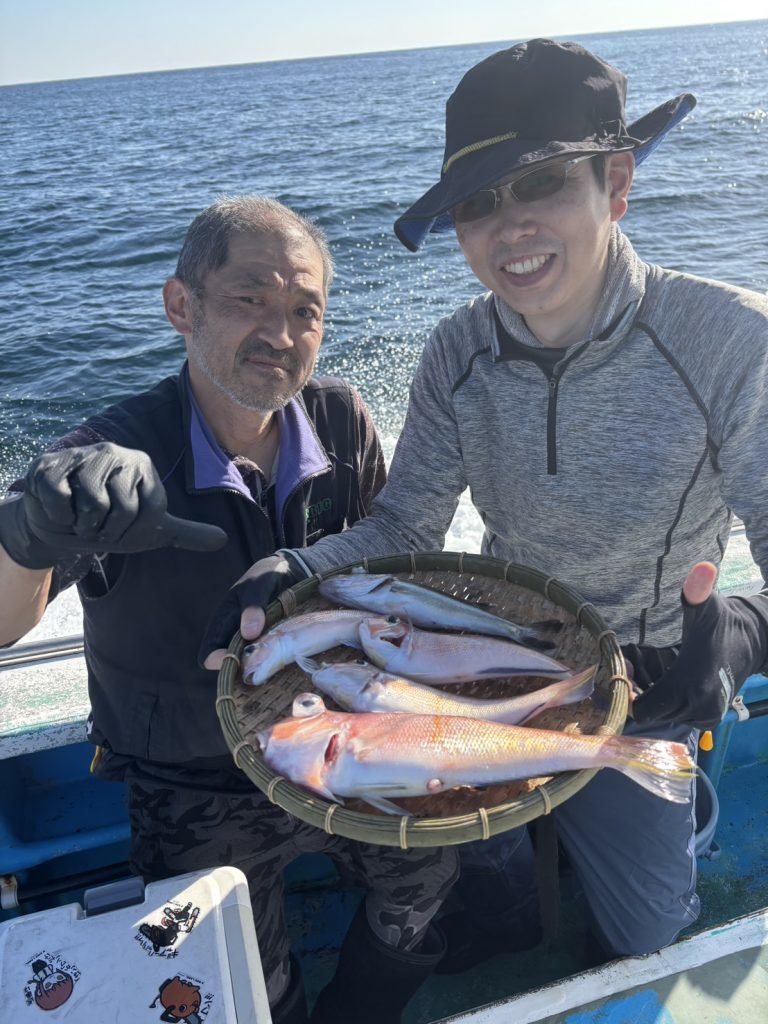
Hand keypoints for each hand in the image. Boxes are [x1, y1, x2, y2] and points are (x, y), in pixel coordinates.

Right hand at [0, 443, 226, 569]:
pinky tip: (58, 508)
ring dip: (82, 525)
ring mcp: (81, 456)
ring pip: (91, 505)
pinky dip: (58, 515)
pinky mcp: (49, 465)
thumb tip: (222, 540)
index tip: (120, 528)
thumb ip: (186, 534)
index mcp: (143, 465)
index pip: (150, 511)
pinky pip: (59, 501)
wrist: (59, 525)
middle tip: (96, 525)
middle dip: (105, 531)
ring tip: (78, 517)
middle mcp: (115, 452)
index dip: (131, 532)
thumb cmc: (107, 524)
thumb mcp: (149, 532)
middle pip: (120, 509)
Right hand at [200, 552, 306, 669]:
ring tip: (278, 656)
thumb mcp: (258, 585)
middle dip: (245, 668)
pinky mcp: (269, 644)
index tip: (238, 660)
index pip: (208, 654)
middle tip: (266, 659)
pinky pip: (268, 660)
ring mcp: (252, 643)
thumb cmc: (265, 576)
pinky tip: (288, 655)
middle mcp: (234, 637)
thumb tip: (248, 634)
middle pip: (231, 666)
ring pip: (251, 665)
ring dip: (262, 665)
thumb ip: (252, 606)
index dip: (217, 662)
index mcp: (222, 623)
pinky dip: (275, 661)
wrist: (286, 572)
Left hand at [633, 561, 767, 729]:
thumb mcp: (707, 607)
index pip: (645, 708)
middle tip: (629, 663)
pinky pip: (673, 713)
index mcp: (692, 685)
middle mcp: (697, 708)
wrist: (751, 642)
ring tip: (640, 668)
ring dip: (648, 694)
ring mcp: (703, 716)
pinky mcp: (705, 718)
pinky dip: (663, 699)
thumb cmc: (721, 624)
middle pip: (650, 712)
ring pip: (660, 714)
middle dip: (635, 690)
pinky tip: (658, 677)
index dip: (628, 692)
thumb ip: (697, 591)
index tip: (624, 667)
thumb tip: (702, 567)